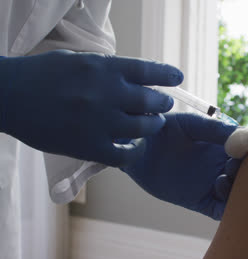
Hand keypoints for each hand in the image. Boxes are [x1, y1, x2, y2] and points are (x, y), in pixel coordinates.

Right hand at [0, 50, 182, 166]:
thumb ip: (109, 70)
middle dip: (162, 105)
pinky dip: (135, 152)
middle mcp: (106, 93)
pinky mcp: (89, 146)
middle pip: (152, 102)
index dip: (167, 75)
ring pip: (144, 128)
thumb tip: (137, 79)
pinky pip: (125, 155)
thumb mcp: (80, 61)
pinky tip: (135, 148)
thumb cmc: (43, 75)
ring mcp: (99, 122)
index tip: (178, 78)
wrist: (9, 96)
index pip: (148, 71)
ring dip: (153, 127)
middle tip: (164, 106)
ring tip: (153, 125)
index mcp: (104, 68)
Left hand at [122, 112, 239, 219]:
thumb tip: (245, 134)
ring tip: (221, 178)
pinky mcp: (200, 201)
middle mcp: (223, 166)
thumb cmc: (164, 129)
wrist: (138, 146)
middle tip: (233, 166)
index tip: (246, 150)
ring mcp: (213, 185)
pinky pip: (219, 210)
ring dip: (237, 191)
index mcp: (226, 146)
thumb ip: (215, 129)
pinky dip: (226, 210)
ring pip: (236, 195)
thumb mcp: (191, 124)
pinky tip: (220, 196)